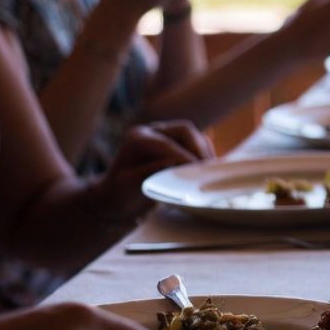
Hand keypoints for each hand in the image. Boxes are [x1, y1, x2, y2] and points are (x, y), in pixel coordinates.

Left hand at [92, 121, 212, 223]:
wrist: (118, 198)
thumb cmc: (121, 193)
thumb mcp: (132, 183)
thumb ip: (152, 170)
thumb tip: (177, 161)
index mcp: (137, 138)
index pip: (168, 144)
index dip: (185, 157)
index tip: (200, 171)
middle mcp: (151, 131)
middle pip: (185, 131)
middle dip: (198, 148)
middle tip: (208, 169)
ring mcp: (165, 136)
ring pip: (193, 135)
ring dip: (204, 151)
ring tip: (211, 169)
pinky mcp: (175, 144)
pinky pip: (196, 143)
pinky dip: (204, 153)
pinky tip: (208, 168)